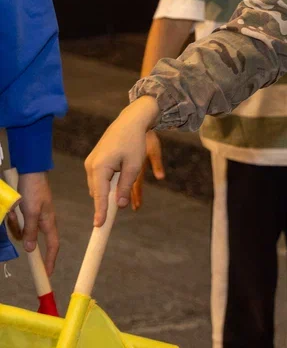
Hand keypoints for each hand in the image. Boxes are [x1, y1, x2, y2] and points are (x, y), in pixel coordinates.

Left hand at [13, 172, 57, 275]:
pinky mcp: (26, 213)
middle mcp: (42, 222)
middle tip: (14, 219)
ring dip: (14, 225)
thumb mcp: (31, 212)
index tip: (46, 274)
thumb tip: (30, 250)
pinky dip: (13, 219)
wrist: (29, 173)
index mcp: (49, 223)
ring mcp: (34, 217)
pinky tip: (12, 210)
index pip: (53, 246)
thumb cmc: (33, 191)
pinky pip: (17, 223)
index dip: (50, 260)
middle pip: (31, 239)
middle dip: (20, 234)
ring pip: (21, 232)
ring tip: (13, 211)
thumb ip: (31, 231)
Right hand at [85, 96, 159, 225]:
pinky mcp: (95, 160)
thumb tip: (118, 205)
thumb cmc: (134, 142)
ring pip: (98, 185)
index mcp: (99, 168)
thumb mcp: (133, 166)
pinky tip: (117, 183)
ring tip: (119, 197)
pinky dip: (107, 183)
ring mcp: (91, 162)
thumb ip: (125, 186)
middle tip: (111, 218)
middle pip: (97, 192)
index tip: (99, 225)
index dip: (100, 211)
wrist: (130, 121)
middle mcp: (91, 166)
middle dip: (105, 202)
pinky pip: (99, 178)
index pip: (99, 195)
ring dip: (107, 192)